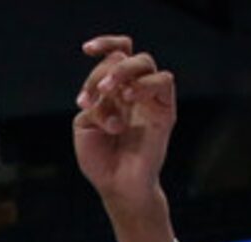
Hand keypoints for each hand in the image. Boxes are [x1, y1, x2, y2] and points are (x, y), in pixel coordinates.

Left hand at [72, 36, 177, 211]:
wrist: (117, 186)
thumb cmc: (100, 160)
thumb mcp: (85, 126)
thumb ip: (94, 103)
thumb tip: (109, 92)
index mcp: (113, 90)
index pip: (114, 54)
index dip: (103, 45)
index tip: (86, 48)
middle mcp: (132, 90)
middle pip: (126, 55)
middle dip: (106, 68)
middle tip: (97, 91)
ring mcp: (149, 99)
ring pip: (145, 63)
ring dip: (123, 72)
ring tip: (108, 92)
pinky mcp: (165, 110)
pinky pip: (163, 82)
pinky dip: (143, 85)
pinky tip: (128, 99)